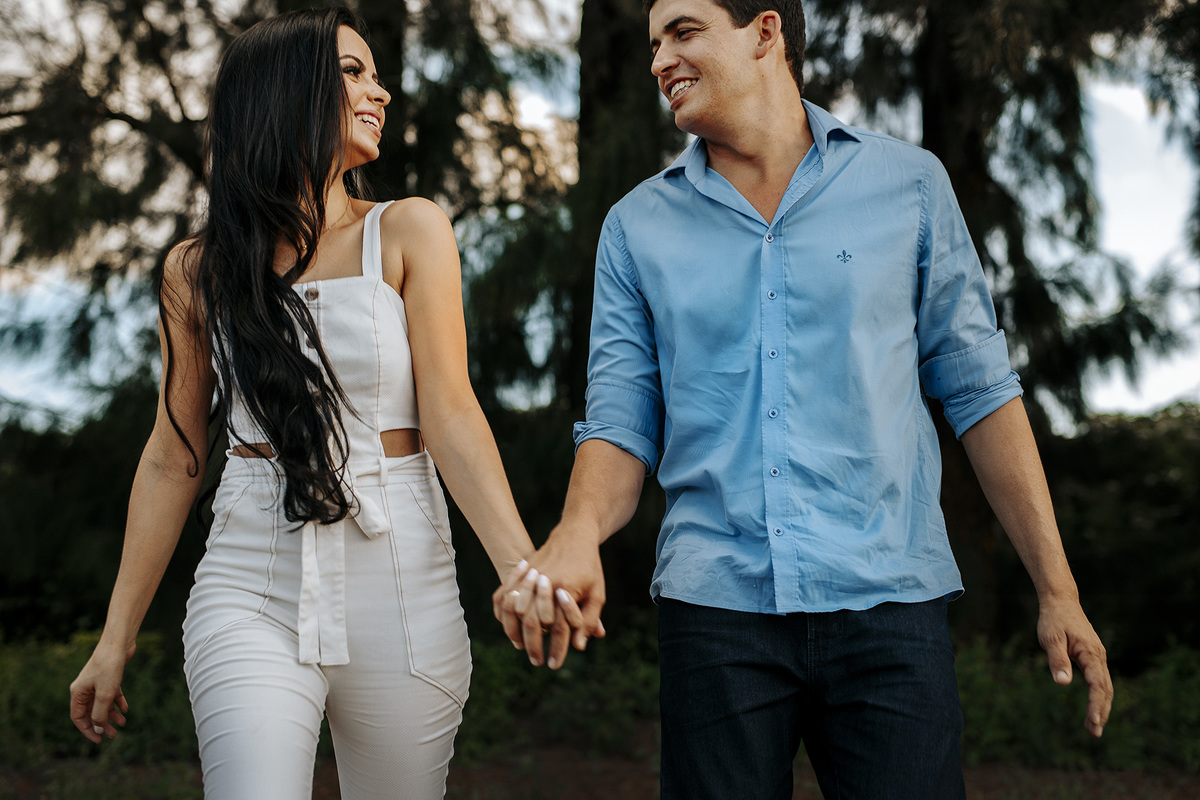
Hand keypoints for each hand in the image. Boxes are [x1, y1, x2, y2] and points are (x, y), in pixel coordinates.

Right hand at [69, 640, 132, 742]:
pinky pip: (112, 694)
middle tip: (114, 735)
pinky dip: (118, 702)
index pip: (78, 717)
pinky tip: (126, 709)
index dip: (87, 730)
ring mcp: (97, 683)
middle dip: (102, 724)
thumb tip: (97, 728)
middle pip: (91, 712)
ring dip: (112, 714)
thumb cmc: (109, 666)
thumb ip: (99, 713)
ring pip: (103, 704)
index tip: (99, 740)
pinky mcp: (109, 677)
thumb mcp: (104, 694)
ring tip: (123, 723)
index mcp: (78, 693)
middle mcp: (85, 689)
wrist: (119, 643)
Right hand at [493, 524, 606, 668]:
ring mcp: (529, 575)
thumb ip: (588, 620)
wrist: (574, 535)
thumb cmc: (589, 567)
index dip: (556, 648)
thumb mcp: (597, 594)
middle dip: (533, 646)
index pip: (559, 627)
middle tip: (537, 661)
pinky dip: (502, 612)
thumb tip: (579, 646)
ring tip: (519, 646)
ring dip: (514, 632)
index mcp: (565, 589)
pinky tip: (508, 625)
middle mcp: (544, 583)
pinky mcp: (520, 571)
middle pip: (532, 622)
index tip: (554, 664)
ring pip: (513, 609)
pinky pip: (503, 595)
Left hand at [1037, 595, 1111, 736]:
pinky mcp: (1092, 657)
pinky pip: (1099, 680)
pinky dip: (1098, 696)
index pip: (1097, 684)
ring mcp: (1097, 657)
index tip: (1093, 721)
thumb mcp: (1050, 638)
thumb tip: (1062, 683)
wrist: (1061, 600)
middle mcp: (1098, 656)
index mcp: (1090, 653)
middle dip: (1101, 712)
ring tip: (1093, 728)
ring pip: (1104, 686)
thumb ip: (1057, 660)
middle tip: (1094, 733)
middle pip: (1105, 689)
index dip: (1095, 704)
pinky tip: (1092, 708)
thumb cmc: (1053, 619)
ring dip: (1101, 707)